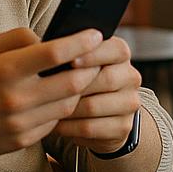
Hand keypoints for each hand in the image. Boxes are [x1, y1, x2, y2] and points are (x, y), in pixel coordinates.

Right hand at [0, 27, 103, 160]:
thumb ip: (16, 37)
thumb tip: (48, 37)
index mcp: (5, 69)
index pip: (54, 53)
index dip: (80, 42)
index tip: (95, 35)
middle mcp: (16, 98)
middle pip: (72, 82)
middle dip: (90, 68)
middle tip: (96, 58)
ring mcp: (21, 122)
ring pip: (69, 104)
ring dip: (80, 89)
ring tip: (81, 76)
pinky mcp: (23, 140)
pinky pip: (55, 122)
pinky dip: (62, 108)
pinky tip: (59, 98)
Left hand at [53, 36, 141, 151]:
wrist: (97, 112)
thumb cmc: (79, 78)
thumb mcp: (76, 59)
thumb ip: (67, 49)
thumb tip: (42, 43)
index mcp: (120, 54)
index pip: (116, 50)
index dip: (93, 55)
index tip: (70, 60)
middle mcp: (130, 77)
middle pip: (106, 80)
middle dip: (75, 86)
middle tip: (50, 89)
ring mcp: (129, 103)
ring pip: (94, 106)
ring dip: (67, 108)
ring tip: (47, 106)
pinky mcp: (123, 127)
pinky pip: (90, 127)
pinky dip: (69, 126)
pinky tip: (56, 123)